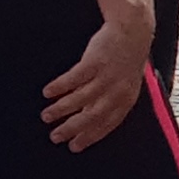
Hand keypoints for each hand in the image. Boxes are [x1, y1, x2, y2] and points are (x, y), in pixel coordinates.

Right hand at [40, 18, 154, 149]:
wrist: (132, 32)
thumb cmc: (127, 59)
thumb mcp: (124, 85)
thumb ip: (109, 102)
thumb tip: (87, 118)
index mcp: (126, 100)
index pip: (106, 124)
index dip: (89, 137)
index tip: (74, 146)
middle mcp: (116, 90)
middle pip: (91, 115)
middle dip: (72, 128)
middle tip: (55, 137)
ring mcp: (106, 76)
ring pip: (80, 98)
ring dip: (61, 109)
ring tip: (46, 116)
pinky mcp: (94, 61)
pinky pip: (74, 78)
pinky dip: (59, 87)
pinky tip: (48, 92)